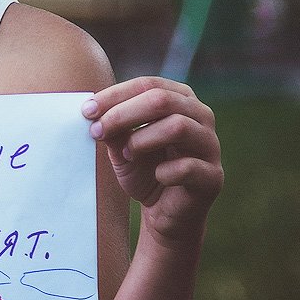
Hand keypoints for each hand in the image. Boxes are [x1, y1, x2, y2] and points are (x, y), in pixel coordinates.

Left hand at [83, 77, 221, 245]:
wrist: (165, 214)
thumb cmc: (145, 172)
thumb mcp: (122, 147)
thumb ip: (113, 129)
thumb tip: (92, 111)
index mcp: (181, 100)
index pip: (148, 85)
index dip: (115, 95)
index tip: (86, 111)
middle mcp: (201, 117)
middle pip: (162, 99)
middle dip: (123, 114)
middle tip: (96, 131)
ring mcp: (210, 146)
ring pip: (178, 126)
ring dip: (142, 140)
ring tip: (126, 155)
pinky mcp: (213, 177)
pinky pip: (188, 167)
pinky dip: (164, 171)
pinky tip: (156, 176)